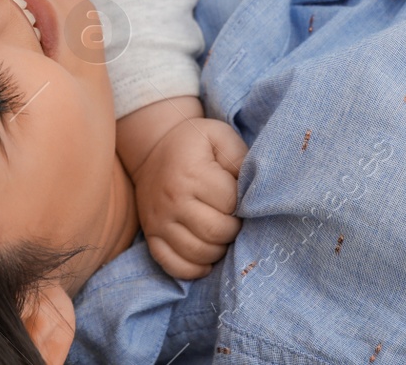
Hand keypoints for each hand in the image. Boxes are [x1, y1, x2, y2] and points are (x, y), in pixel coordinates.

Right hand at [130, 116, 245, 279]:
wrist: (153, 148)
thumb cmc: (194, 142)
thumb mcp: (220, 136)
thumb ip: (241, 158)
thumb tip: (255, 190)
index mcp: (191, 174)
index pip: (230, 204)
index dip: (243, 205)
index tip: (241, 199)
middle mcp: (172, 200)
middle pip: (216, 232)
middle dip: (234, 230)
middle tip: (235, 220)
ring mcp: (159, 221)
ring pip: (198, 253)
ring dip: (218, 250)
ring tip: (222, 235)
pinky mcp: (151, 235)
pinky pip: (174, 266)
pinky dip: (194, 269)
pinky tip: (207, 258)